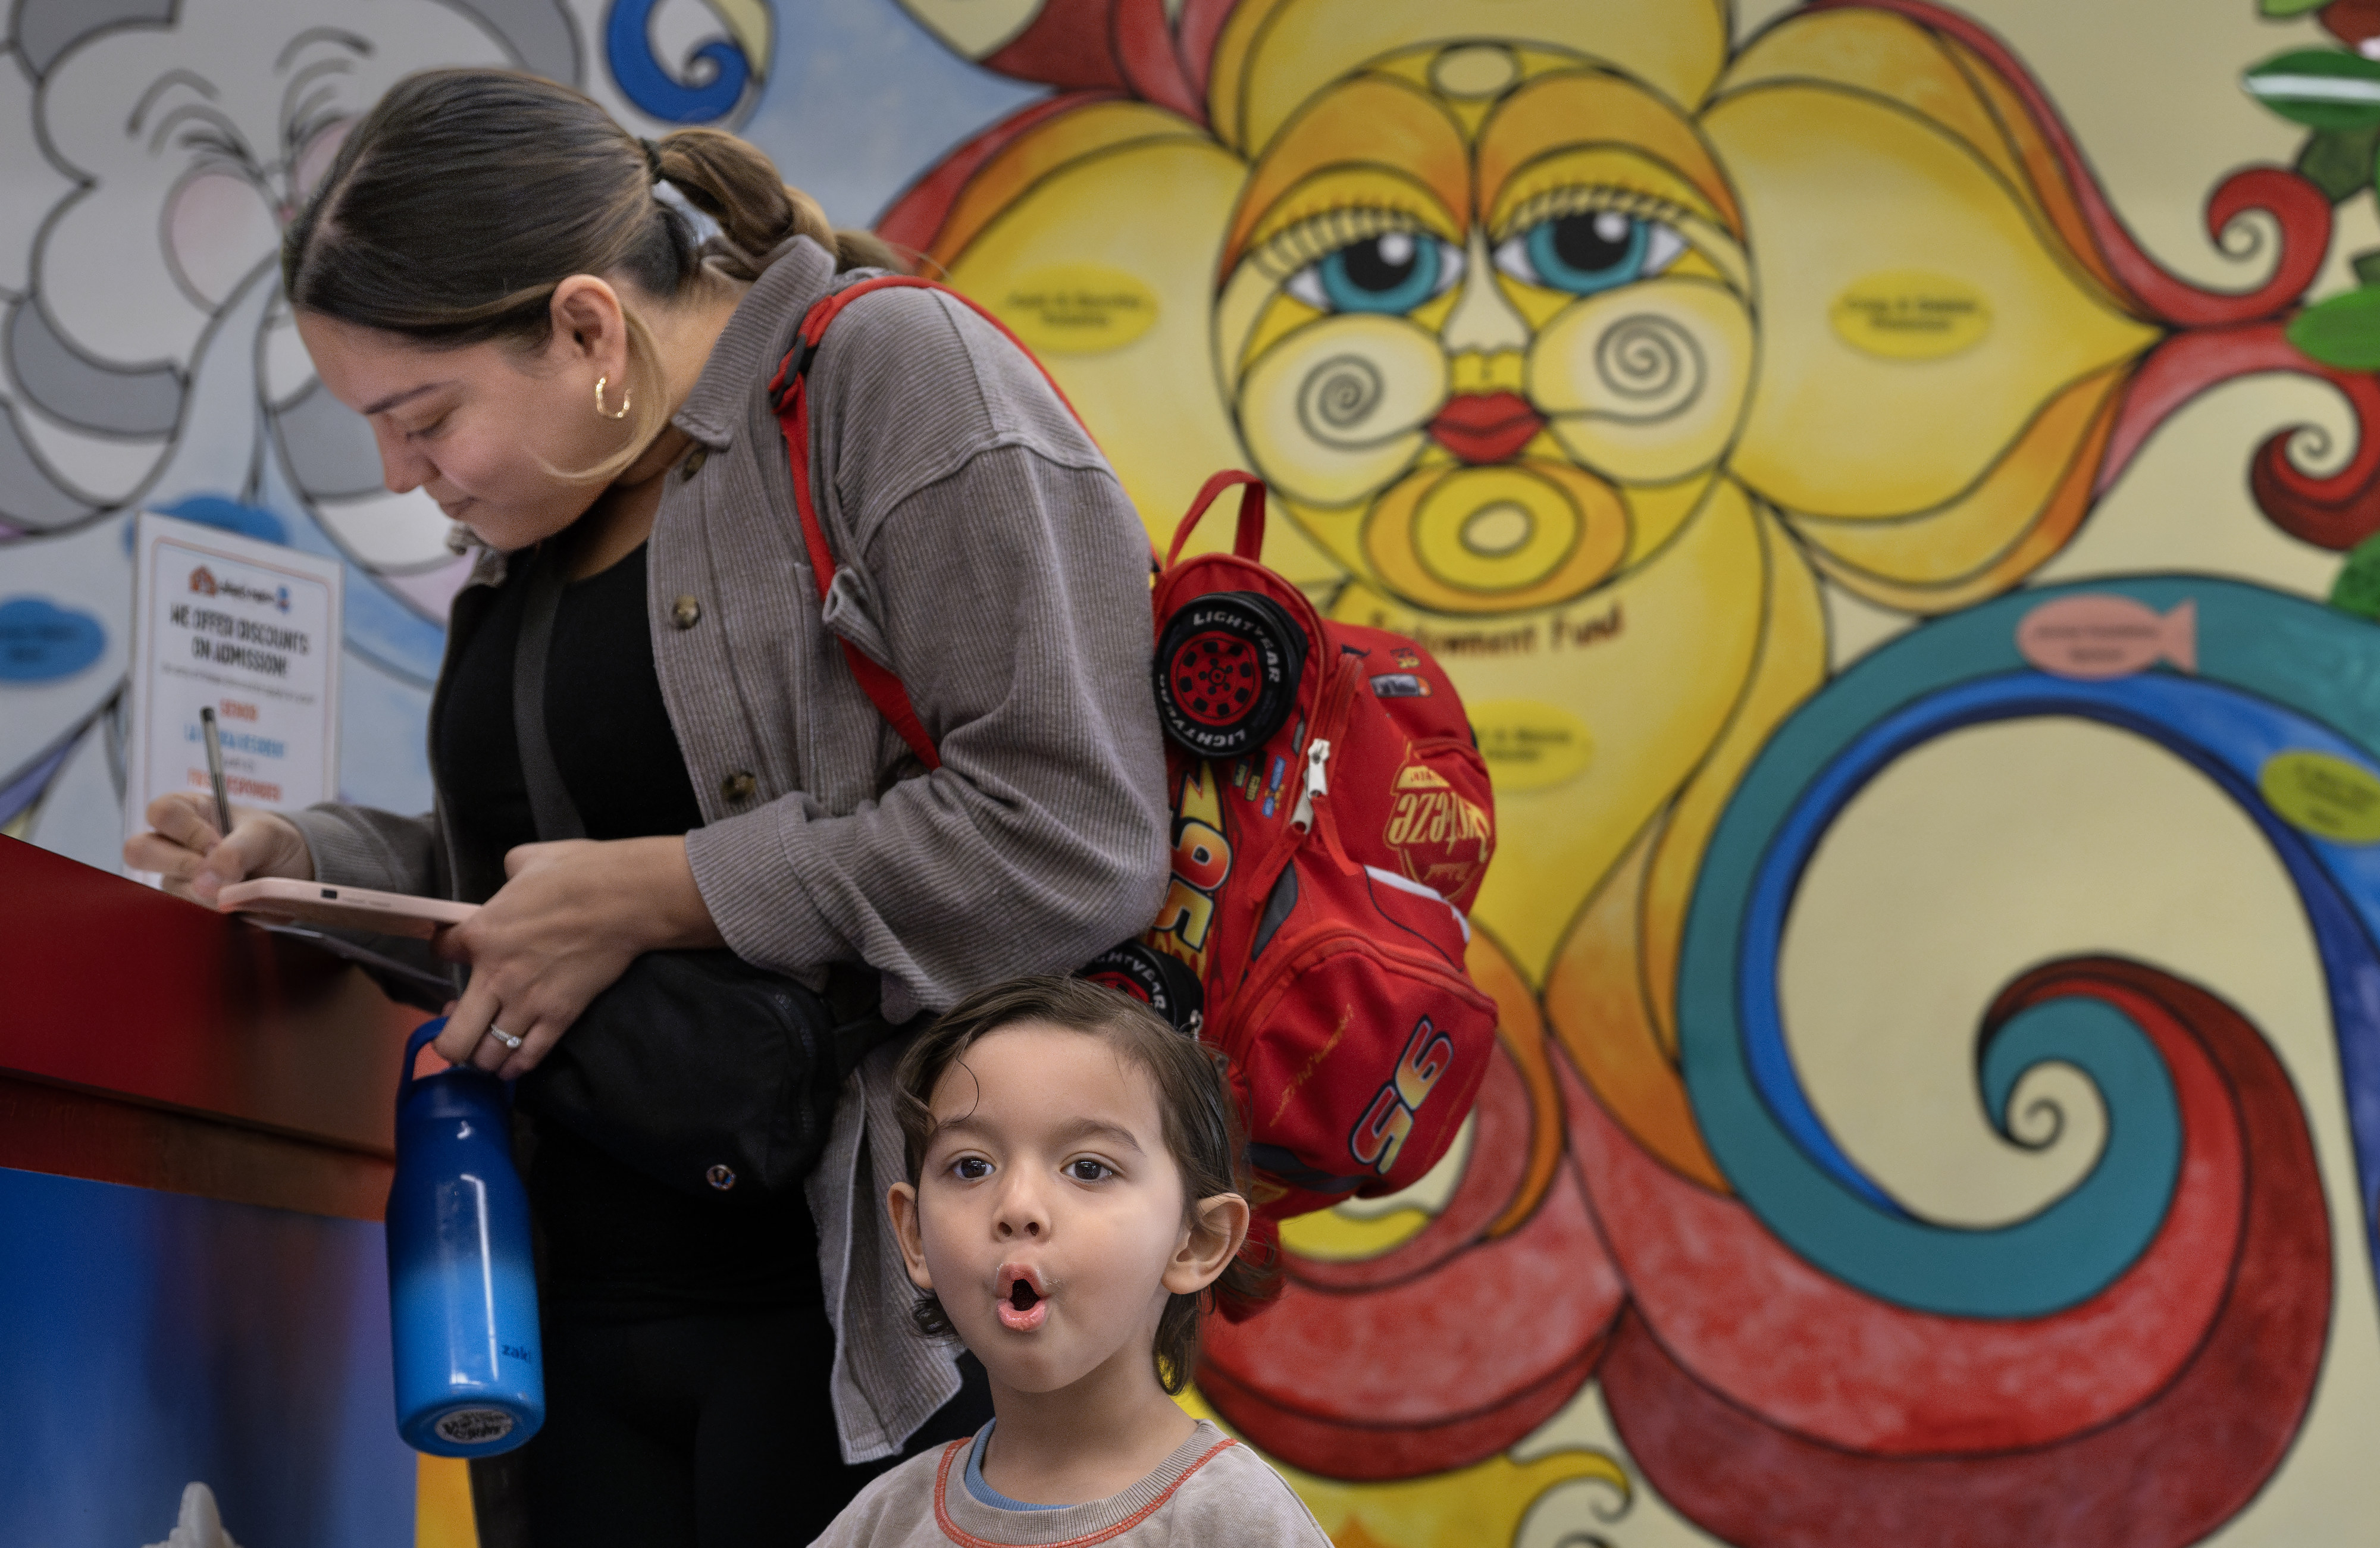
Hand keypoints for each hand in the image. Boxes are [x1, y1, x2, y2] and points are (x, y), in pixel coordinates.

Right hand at [124, 791, 312, 903]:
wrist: (292, 873)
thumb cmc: (273, 842)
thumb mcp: (266, 835)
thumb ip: (238, 851)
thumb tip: (204, 884)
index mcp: (187, 810)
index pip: (162, 812)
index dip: (187, 831)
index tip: (217, 844)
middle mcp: (171, 843)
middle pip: (140, 850)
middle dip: (182, 865)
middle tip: (219, 873)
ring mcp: (174, 877)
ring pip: (162, 889)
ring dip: (201, 895)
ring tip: (236, 890)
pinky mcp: (184, 906)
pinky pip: (180, 915)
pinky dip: (208, 914)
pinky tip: (232, 909)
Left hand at [431, 835, 722, 1077]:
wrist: (626, 898)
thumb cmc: (579, 873)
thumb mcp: (529, 859)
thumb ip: (509, 875)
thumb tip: (512, 881)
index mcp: (480, 933)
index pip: (440, 952)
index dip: (446, 949)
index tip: (457, 949)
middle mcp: (494, 977)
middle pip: (452, 1039)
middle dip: (450, 1044)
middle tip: (459, 1032)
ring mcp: (527, 1002)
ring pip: (488, 1056)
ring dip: (485, 1057)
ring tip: (488, 1051)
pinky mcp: (560, 1016)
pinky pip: (528, 1055)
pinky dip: (516, 1066)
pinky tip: (512, 1066)